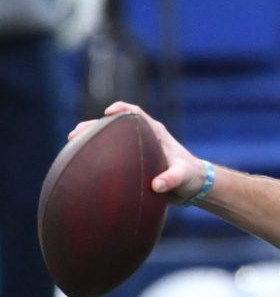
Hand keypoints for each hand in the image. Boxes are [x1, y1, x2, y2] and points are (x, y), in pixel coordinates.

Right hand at [69, 102, 209, 204]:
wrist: (192, 187)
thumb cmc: (190, 177)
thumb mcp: (184, 177)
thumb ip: (172, 179)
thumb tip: (157, 185)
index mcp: (156, 133)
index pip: (136, 114)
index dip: (122, 109)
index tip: (108, 112)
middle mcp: (144, 137)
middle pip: (115, 126)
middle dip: (94, 126)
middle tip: (76, 134)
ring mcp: (136, 149)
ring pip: (109, 140)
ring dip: (90, 139)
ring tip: (70, 144)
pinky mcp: (131, 162)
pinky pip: (110, 156)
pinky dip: (96, 156)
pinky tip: (79, 164)